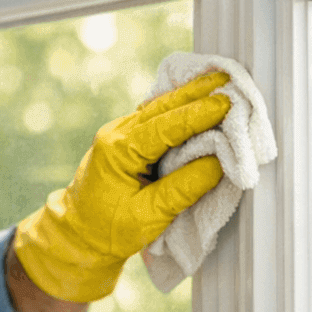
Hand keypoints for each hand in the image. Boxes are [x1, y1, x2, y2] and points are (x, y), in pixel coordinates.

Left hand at [14, 71, 231, 301]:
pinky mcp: (128, 138)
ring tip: (222, 81)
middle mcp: (117, 134)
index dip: (199, 114)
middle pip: (162, 106)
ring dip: (191, 96)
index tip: (228, 103)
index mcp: (118, 151)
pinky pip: (157, 116)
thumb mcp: (148, 216)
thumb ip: (183, 189)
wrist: (79, 233)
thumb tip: (219, 162)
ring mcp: (120, 133)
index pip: (165, 126)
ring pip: (160, 107)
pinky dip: (180, 108)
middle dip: (198, 92)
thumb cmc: (109, 230)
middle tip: (231, 78)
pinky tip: (199, 99)